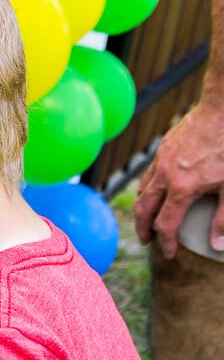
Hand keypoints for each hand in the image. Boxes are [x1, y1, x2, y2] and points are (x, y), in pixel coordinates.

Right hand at [134, 99, 223, 256]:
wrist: (223, 106)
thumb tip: (216, 245)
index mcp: (182, 188)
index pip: (165, 225)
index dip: (166, 243)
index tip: (169, 253)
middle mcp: (165, 175)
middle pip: (144, 210)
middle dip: (143, 229)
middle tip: (147, 241)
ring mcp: (162, 159)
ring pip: (142, 190)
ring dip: (143, 209)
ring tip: (148, 218)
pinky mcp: (164, 147)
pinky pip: (149, 174)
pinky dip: (148, 188)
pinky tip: (158, 189)